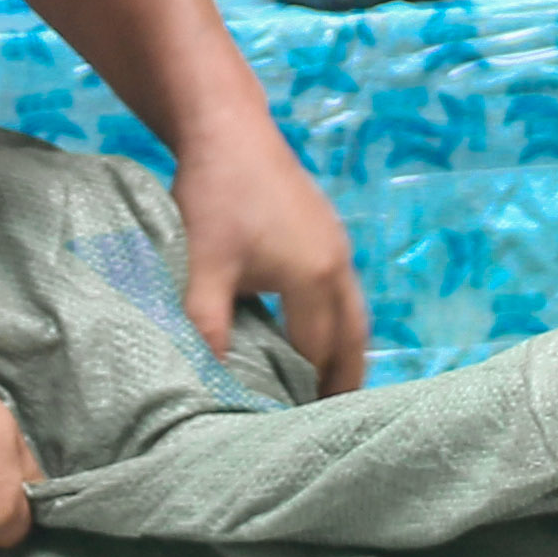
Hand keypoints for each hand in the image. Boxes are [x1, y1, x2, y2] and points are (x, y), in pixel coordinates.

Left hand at [173, 119, 368, 397]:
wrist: (228, 129)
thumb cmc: (214, 195)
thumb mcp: (204, 264)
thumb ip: (207, 323)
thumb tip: (210, 378)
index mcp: (313, 277)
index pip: (317, 353)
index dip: (306, 392)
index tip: (292, 426)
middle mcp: (336, 264)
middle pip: (352, 339)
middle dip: (342, 380)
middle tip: (328, 420)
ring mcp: (337, 245)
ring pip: (353, 314)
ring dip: (343, 351)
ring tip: (327, 387)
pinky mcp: (327, 231)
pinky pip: (343, 292)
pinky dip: (337, 323)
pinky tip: (313, 332)